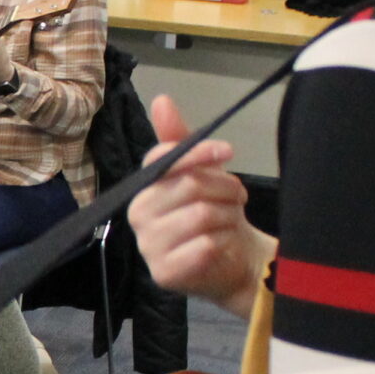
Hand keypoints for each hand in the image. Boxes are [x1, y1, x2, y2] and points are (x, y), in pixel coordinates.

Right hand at [127, 96, 273, 318]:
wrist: (233, 260)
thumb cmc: (215, 213)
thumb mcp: (202, 173)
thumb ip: (181, 141)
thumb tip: (161, 100)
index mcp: (143, 187)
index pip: (163, 159)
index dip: (199, 153)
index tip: (227, 152)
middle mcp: (138, 214)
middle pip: (189, 186)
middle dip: (224, 188)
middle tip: (236, 197)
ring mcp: (148, 246)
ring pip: (201, 215)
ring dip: (228, 216)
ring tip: (229, 221)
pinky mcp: (164, 273)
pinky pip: (204, 246)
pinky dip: (223, 243)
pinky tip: (221, 247)